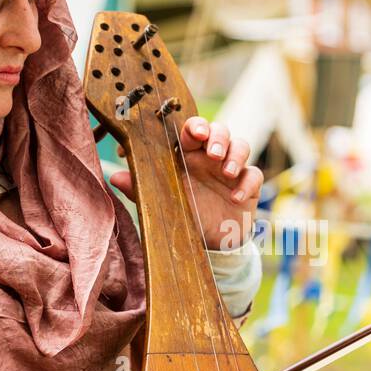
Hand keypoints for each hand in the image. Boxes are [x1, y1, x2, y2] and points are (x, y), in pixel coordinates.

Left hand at [108, 116, 262, 249]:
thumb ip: (139, 189)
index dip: (195, 126)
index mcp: (188, 155)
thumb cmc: (183, 215)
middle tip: (213, 152)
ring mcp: (232, 170)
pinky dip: (247, 183)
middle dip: (218, 136)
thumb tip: (115, 177)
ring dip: (235, 154)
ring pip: (241, 145)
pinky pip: (254, 175)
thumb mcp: (160, 202)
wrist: (208, 244)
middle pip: (220, 130)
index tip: (193, 133)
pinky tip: (236, 197)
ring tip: (226, 171)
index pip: (193, 129)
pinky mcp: (249, 187)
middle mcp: (211, 158)